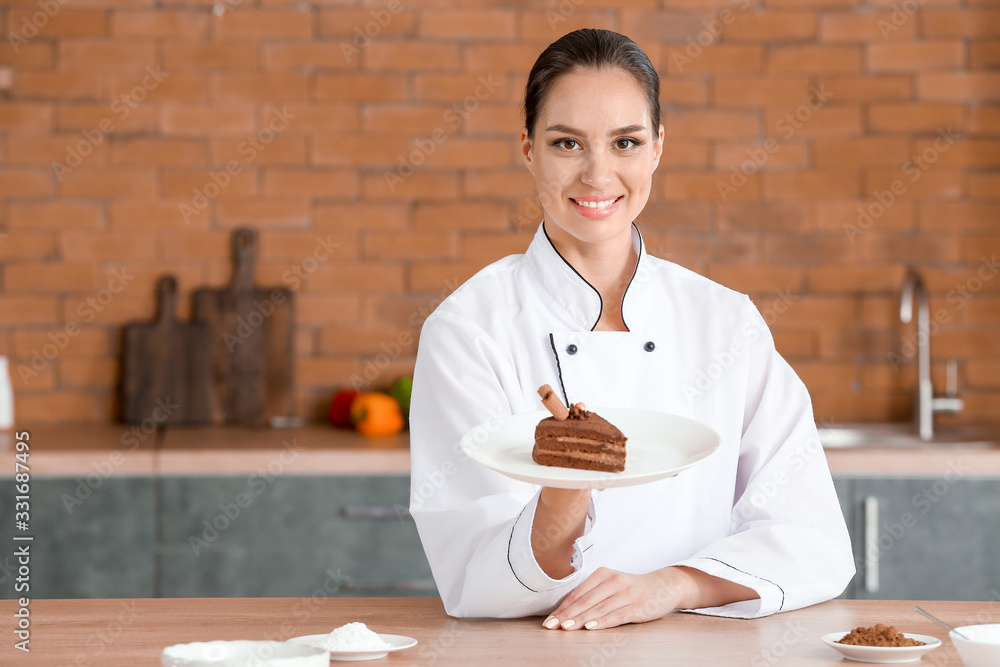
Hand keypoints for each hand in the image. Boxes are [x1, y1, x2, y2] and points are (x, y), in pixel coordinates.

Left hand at [542, 566, 759, 630]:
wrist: (663, 587)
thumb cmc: (631, 588)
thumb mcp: (611, 585)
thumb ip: (592, 594)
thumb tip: (566, 610)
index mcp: (603, 574)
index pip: (578, 593)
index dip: (562, 607)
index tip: (549, 620)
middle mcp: (613, 581)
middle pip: (585, 601)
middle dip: (566, 615)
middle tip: (551, 626)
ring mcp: (625, 593)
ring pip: (598, 608)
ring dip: (580, 619)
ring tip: (565, 628)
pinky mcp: (636, 606)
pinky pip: (616, 615)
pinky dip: (601, 622)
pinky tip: (590, 627)